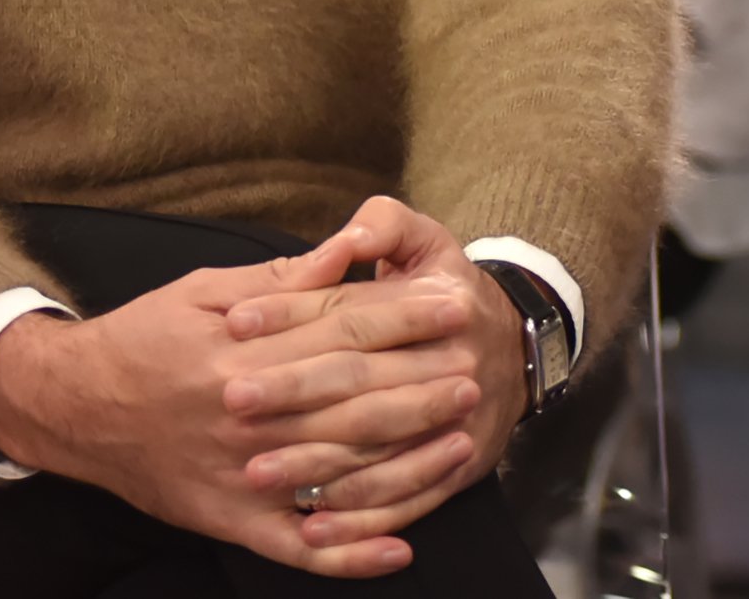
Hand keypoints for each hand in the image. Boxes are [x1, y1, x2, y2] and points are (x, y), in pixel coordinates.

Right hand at [0, 209, 423, 576]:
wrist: (72, 407)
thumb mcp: (205, 289)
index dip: (403, 316)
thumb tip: (349, 250)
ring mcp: (238, 474)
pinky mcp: (227, 520)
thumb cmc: (145, 337)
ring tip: (462, 442)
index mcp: (240, 348)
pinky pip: (295, 546)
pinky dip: (347, 555)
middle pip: (349, 400)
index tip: (454, 302)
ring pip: (335, 472)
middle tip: (477, 372)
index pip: (340, 329)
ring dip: (405, 461)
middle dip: (419, 386)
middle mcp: (243, 413)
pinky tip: (399, 551)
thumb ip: (283, 279)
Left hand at [220, 198, 533, 554]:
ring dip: (315, 465)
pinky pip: (406, 498)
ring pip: (377, 448)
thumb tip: (342, 242)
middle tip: (230, 400)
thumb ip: (382, 226)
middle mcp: (450, 363)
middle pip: (358, 381)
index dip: (291, 314)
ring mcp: (456, 421)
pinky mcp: (459, 467)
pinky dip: (360, 516)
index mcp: (438, 302)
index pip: (352, 313)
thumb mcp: (426, 240)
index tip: (235, 322)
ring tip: (255, 471)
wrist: (517, 350)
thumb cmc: (448, 292)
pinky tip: (312, 523)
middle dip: (292, 392)